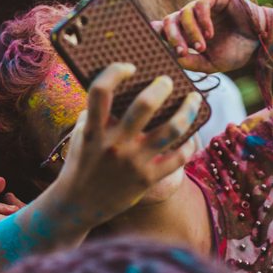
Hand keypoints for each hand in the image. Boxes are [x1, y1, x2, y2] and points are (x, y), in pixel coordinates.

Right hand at [53, 63, 200, 218]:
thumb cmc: (81, 163)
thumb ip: (96, 112)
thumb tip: (120, 86)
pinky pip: (178, 157)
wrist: (79, 205)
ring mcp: (133, 162)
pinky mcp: (147, 179)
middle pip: (144, 106)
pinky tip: (190, 134)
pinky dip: (188, 143)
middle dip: (161, 87)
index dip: (116, 72)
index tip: (129, 66)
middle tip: (168, 81)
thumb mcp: (81, 135)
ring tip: (193, 100)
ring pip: (171, 130)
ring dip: (187, 111)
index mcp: (93, 130)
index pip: (101, 91)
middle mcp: (114, 144)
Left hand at [152, 0, 264, 72]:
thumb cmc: (234, 53)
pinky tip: (209, 33)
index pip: (164, 30)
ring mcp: (202, 6)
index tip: (158, 46)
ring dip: (191, 32)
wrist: (259, 42)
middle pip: (170, 21)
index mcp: (186, 33)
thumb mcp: (209, 64)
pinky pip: (201, 3)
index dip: (159, 36)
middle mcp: (191, 18)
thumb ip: (190, 62)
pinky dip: (202, 19)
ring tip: (202, 47)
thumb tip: (171, 56)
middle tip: (181, 52)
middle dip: (172, 37)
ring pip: (184, 13)